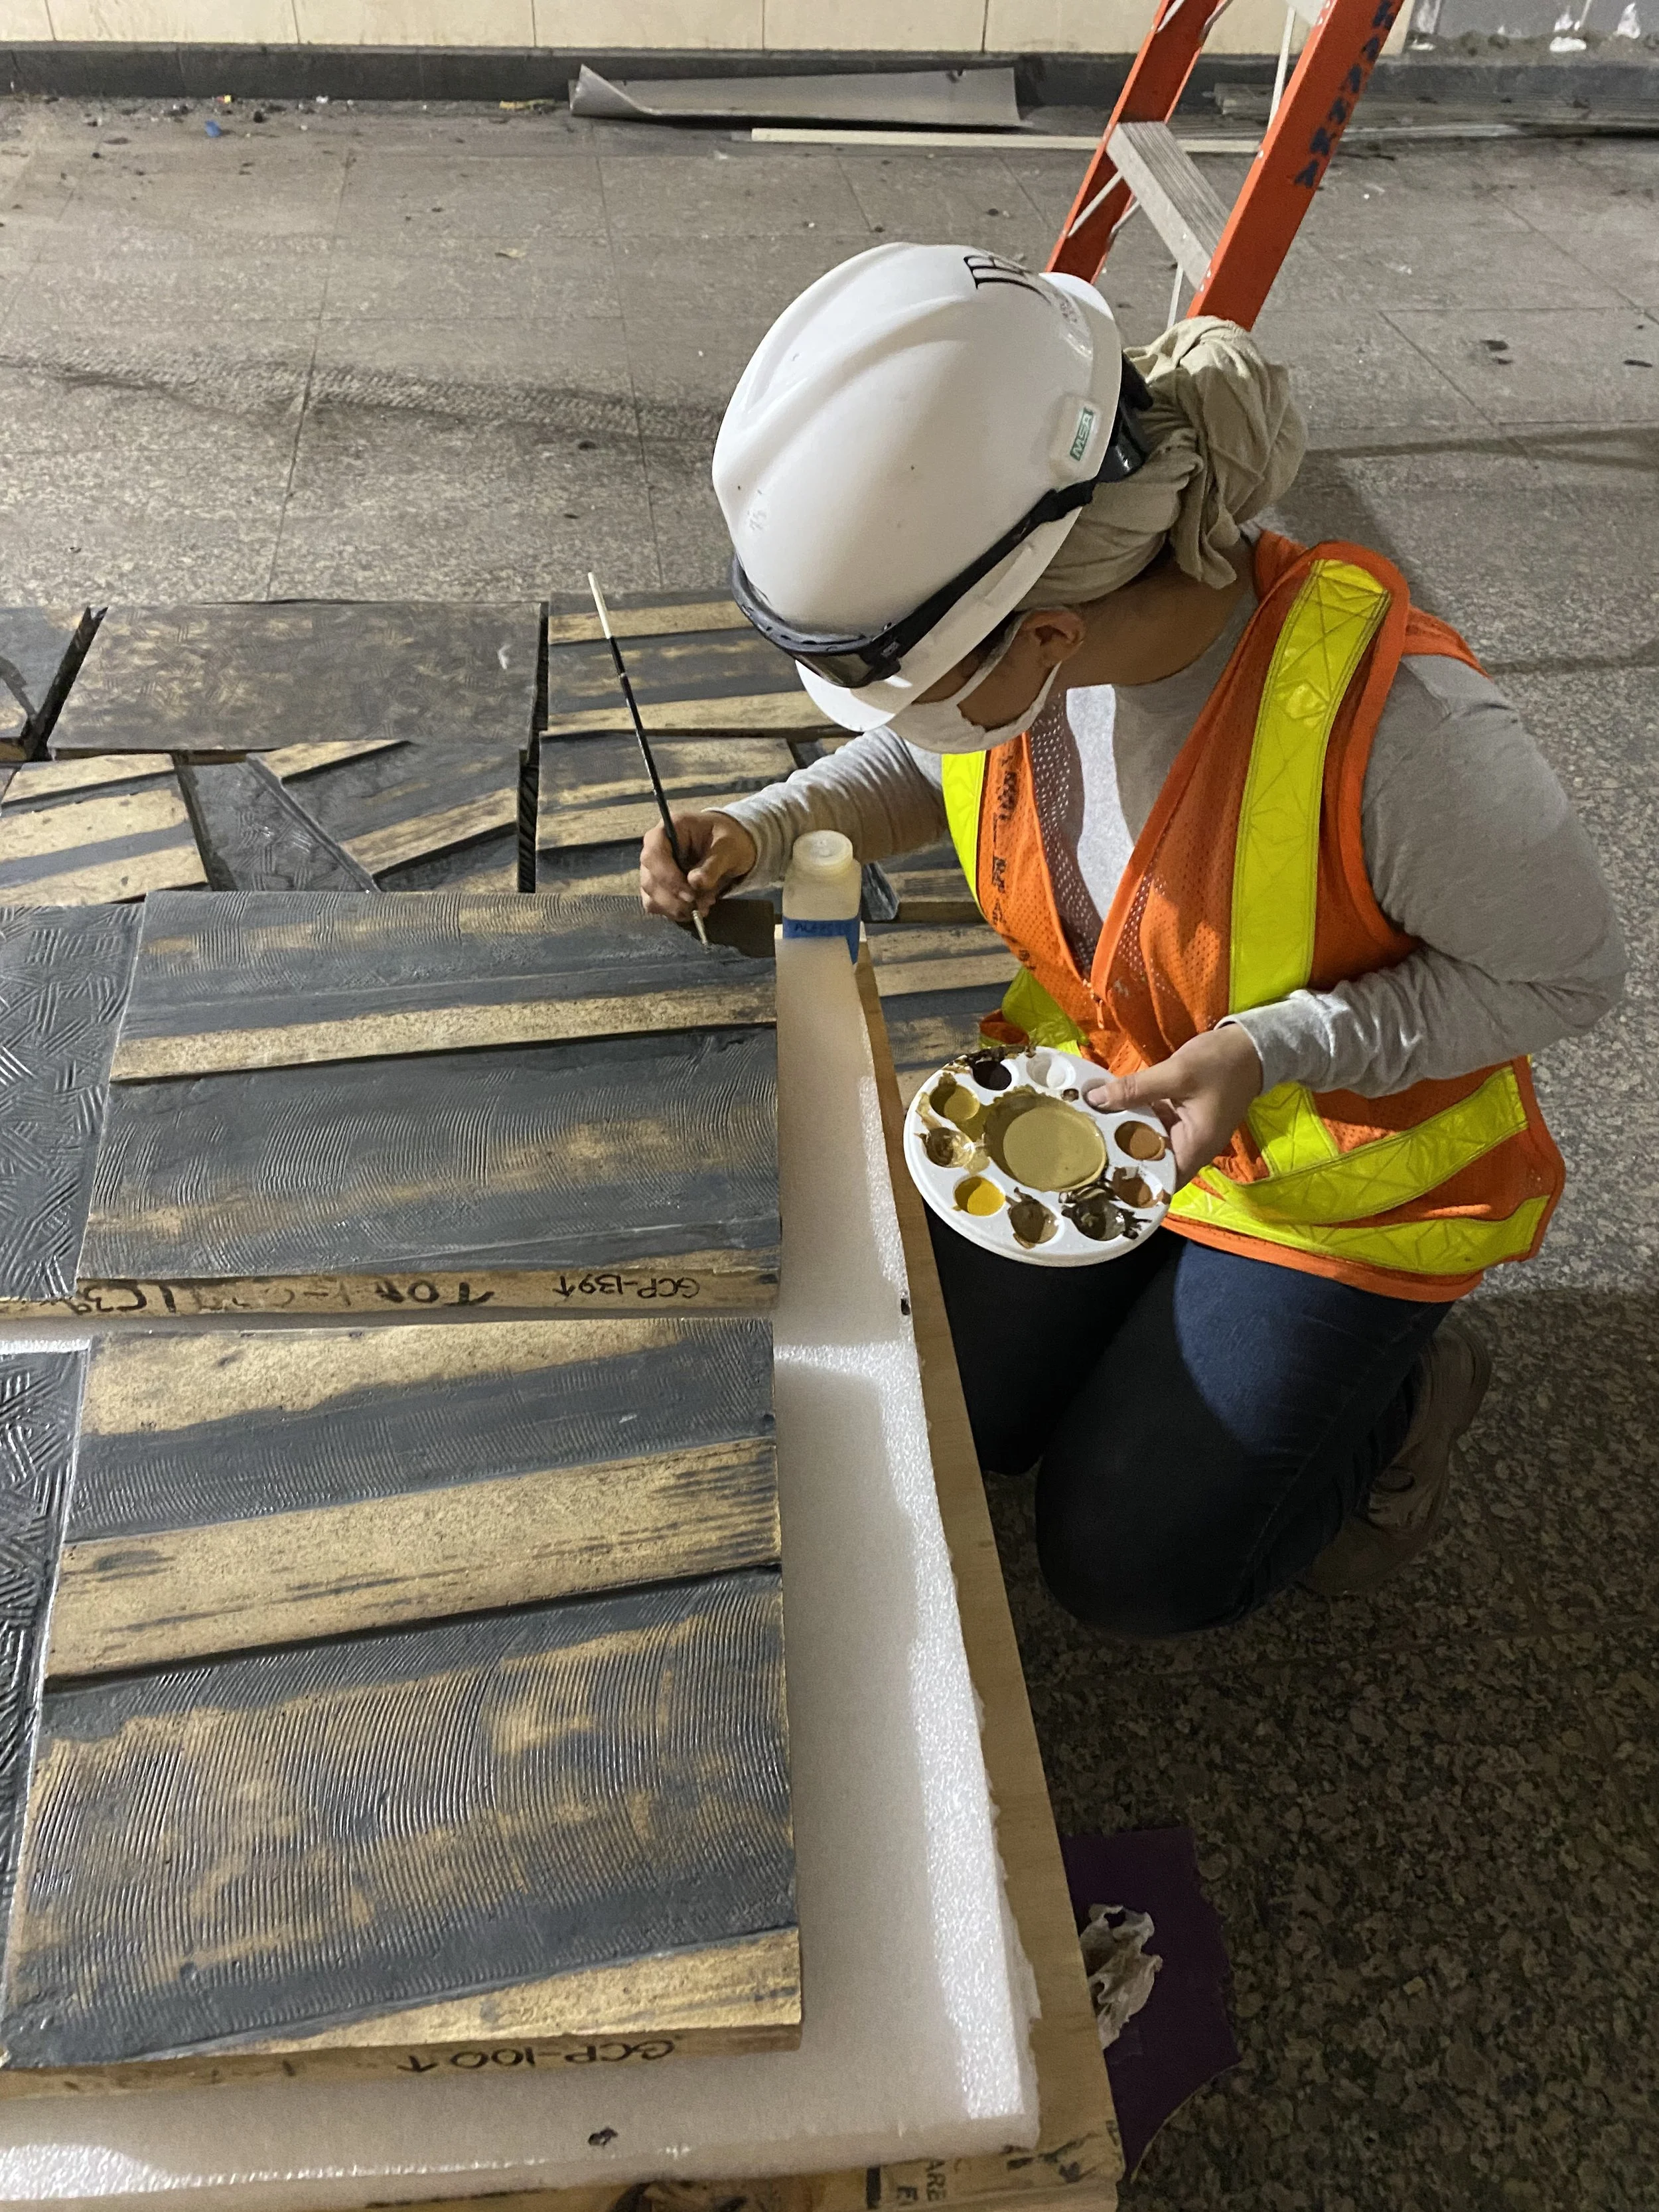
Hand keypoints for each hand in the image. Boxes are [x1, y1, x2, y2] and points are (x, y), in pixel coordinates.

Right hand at [639, 810, 757, 921]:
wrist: (730, 847)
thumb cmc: (728, 840)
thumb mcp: (728, 849)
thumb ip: (713, 865)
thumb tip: (695, 883)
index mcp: (670, 829)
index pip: (653, 854)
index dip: (668, 877)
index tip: (690, 895)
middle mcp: (655, 848)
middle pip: (650, 879)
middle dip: (675, 898)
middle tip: (702, 905)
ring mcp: (654, 869)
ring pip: (651, 896)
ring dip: (676, 908)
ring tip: (703, 906)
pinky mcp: (659, 886)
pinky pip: (657, 905)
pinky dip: (676, 912)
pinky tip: (696, 909)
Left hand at [1083, 1026, 1263, 1187]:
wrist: (1251, 1046)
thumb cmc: (1221, 1063)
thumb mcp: (1177, 1073)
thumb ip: (1135, 1089)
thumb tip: (1095, 1100)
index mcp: (1195, 1148)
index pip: (1160, 1183)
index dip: (1131, 1183)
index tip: (1099, 1175)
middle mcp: (1190, 1148)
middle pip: (1150, 1163)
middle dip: (1119, 1155)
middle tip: (1084, 1148)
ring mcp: (1185, 1133)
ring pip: (1148, 1143)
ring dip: (1124, 1134)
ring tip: (1088, 1129)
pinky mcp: (1180, 1119)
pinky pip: (1153, 1126)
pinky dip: (1135, 1119)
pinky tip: (1110, 1110)